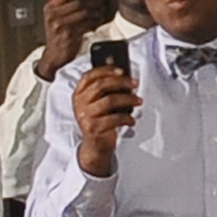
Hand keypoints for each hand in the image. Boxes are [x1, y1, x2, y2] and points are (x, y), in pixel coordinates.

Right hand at [38, 0, 100, 76]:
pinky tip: (96, 22)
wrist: (53, 56)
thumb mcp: (53, 15)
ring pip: (84, 12)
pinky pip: (86, 24)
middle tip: (100, 3)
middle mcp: (53, 15)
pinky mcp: (68, 35)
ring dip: (95, 12)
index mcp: (49, 7)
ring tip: (99, 13)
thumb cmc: (56, 34)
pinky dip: (94, 23)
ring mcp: (60, 26)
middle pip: (78, 2)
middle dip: (92, 2)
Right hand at [71, 62, 141, 177]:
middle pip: (101, 85)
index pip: (89, 76)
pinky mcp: (93, 128)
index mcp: (79, 94)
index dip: (106, 70)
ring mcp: (85, 116)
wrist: (95, 146)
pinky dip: (126, 119)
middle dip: (121, 82)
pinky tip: (132, 120)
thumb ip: (105, 90)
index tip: (122, 70)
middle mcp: (79, 103)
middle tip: (135, 84)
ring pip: (109, 100)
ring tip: (138, 101)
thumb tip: (123, 75)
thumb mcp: (98, 103)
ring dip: (128, 99)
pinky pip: (114, 119)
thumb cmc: (100, 120)